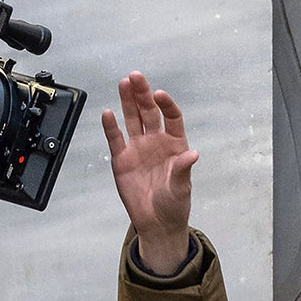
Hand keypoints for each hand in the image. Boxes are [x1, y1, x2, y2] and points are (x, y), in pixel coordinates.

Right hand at [102, 71, 197, 274]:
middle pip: (149, 112)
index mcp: (174, 144)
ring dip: (128, 102)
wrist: (157, 223)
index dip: (166, 105)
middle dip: (143, 94)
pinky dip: (111, 127)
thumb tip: (193, 154)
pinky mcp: (122, 160)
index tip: (160, 95)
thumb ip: (183, 169)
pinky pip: (115, 139)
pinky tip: (108, 113)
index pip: (171, 117)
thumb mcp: (182, 188)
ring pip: (132, 119)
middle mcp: (156, 142)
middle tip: (136, 77)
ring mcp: (138, 149)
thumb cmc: (174, 204)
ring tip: (124, 84)